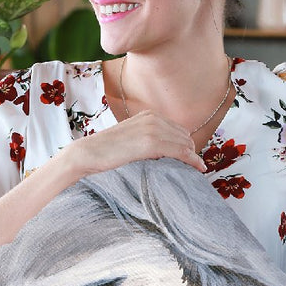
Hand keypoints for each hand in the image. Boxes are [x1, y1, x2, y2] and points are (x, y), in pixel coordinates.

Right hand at [67, 110, 206, 176]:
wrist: (88, 153)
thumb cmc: (106, 152)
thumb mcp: (131, 139)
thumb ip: (147, 140)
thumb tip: (163, 153)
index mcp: (149, 115)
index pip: (178, 130)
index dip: (186, 145)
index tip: (191, 159)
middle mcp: (153, 118)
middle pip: (185, 136)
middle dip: (191, 152)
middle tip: (194, 167)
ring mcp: (153, 129)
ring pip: (185, 144)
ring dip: (192, 157)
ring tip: (196, 170)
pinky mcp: (151, 143)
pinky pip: (181, 151)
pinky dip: (192, 160)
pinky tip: (198, 168)